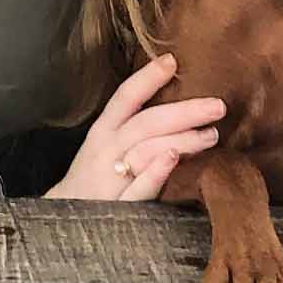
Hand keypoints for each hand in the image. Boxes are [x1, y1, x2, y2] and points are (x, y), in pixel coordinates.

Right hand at [44, 53, 223, 200]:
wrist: (65, 221)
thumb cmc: (94, 179)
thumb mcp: (104, 147)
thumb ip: (131, 128)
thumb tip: (174, 107)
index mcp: (102, 132)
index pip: (125, 97)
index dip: (147, 78)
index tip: (172, 61)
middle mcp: (107, 151)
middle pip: (146, 123)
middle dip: (183, 112)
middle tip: (217, 106)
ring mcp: (112, 179)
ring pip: (146, 150)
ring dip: (181, 139)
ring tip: (211, 135)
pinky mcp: (120, 208)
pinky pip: (139, 188)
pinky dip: (156, 172)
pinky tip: (174, 158)